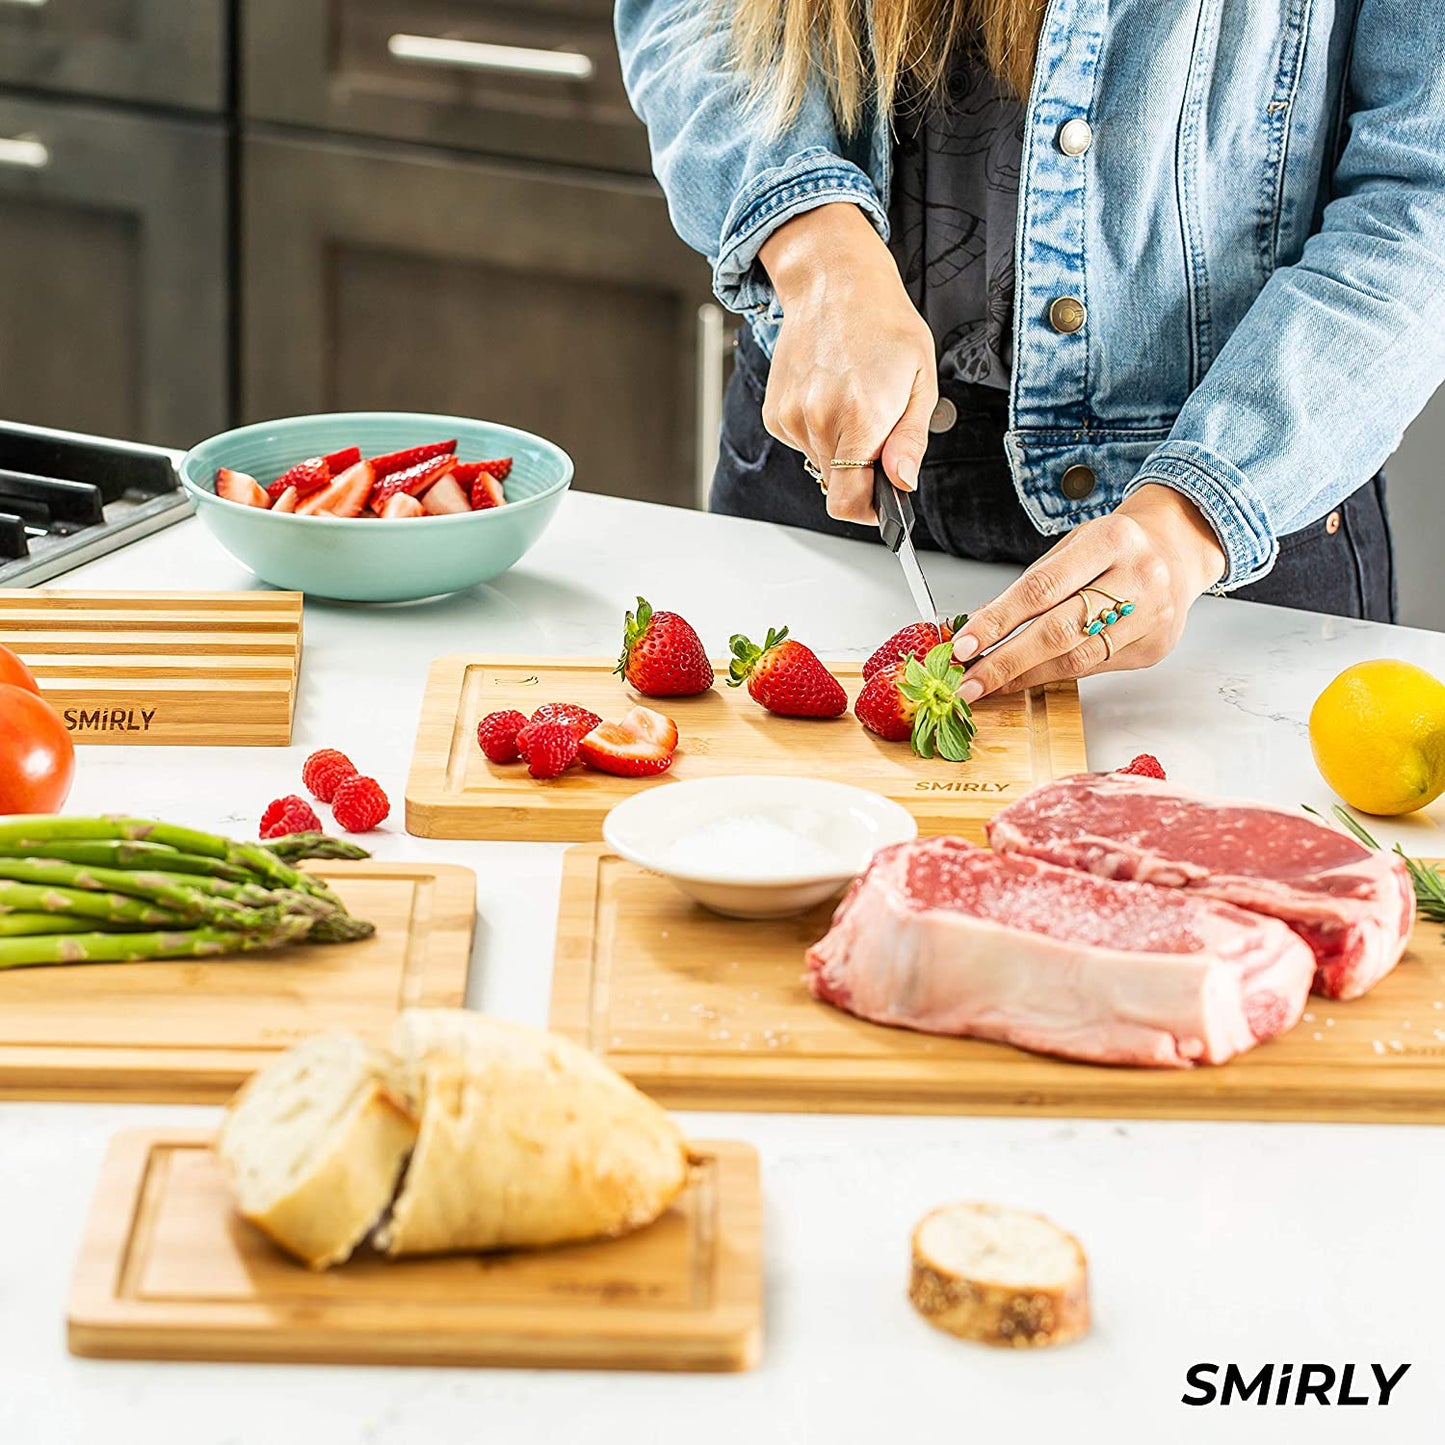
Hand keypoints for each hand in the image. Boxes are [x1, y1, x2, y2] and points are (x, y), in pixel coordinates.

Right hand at [758, 203, 936, 524]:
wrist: (834, 283)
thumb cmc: (884, 324)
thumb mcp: (920, 379)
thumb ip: (910, 440)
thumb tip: (902, 483)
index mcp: (860, 418)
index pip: (848, 502)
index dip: (869, 511)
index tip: (882, 500)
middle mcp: (819, 421)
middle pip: (836, 486)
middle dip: (860, 472)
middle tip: (878, 430)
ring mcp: (792, 418)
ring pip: (819, 465)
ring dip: (839, 449)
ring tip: (854, 402)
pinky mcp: (776, 413)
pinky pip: (801, 444)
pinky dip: (818, 431)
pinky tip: (830, 395)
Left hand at [950, 484, 1228, 698]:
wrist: (1180, 547)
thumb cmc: (1116, 546)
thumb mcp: (1071, 548)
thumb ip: (1028, 586)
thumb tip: (978, 625)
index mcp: (1111, 540)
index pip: (1042, 588)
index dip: (998, 620)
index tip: (964, 644)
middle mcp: (1138, 577)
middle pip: (1059, 631)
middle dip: (1006, 661)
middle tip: (969, 682)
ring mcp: (1152, 615)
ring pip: (1078, 658)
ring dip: (1026, 676)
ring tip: (991, 684)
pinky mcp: (1155, 647)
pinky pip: (1095, 667)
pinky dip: (1056, 674)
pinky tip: (1029, 677)